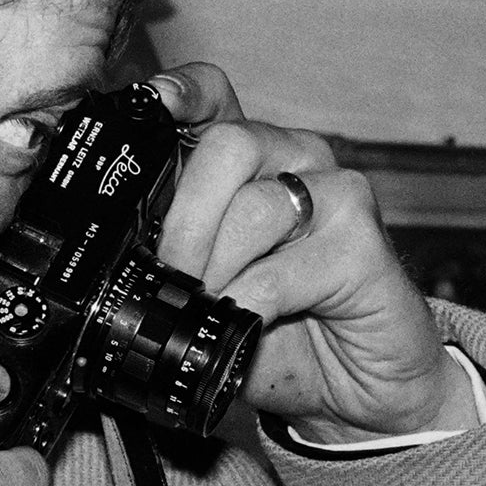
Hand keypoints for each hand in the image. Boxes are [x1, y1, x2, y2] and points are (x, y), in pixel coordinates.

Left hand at [146, 63, 478, 443]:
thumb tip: (121, 253)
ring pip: (253, 207)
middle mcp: (299, 163)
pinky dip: (249, 304)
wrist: (358, 390)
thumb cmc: (286, 336)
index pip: (214, 96)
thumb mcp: (212, 292)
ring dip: (214, 270)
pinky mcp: (364, 244)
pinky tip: (246, 325)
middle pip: (227, 146)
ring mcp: (338, 197)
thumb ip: (175, 258)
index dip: (179, 96)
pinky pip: (283, 268)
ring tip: (208, 308)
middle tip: (172, 277)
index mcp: (255, 162)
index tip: (152, 108)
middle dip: (183, 221)